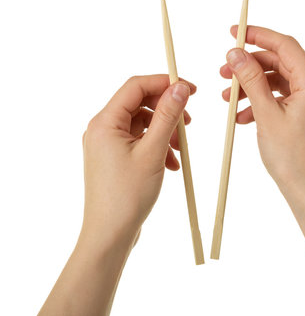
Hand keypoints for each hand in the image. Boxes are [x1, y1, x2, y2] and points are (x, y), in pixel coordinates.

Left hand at [82, 75, 194, 243]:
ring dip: (165, 133)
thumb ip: (167, 116)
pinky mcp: (115, 158)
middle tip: (189, 123)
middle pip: (140, 104)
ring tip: (180, 150)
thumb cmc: (126, 196)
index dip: (164, 82)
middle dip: (167, 112)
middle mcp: (103, 129)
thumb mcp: (153, 151)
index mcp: (105, 122)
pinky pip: (140, 142)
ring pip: (143, 124)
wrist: (110, 233)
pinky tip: (172, 164)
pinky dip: (158, 147)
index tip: (190, 89)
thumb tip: (180, 88)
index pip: (136, 86)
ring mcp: (108, 145)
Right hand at [221, 26, 304, 196]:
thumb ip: (250, 81)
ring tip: (228, 100)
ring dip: (254, 88)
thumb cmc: (293, 161)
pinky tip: (244, 117)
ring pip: (281, 83)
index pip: (286, 46)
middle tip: (224, 73)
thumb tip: (236, 54)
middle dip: (250, 68)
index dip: (258, 36)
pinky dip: (265, 103)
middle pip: (282, 64)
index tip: (234, 33)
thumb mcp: (266, 116)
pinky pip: (286, 99)